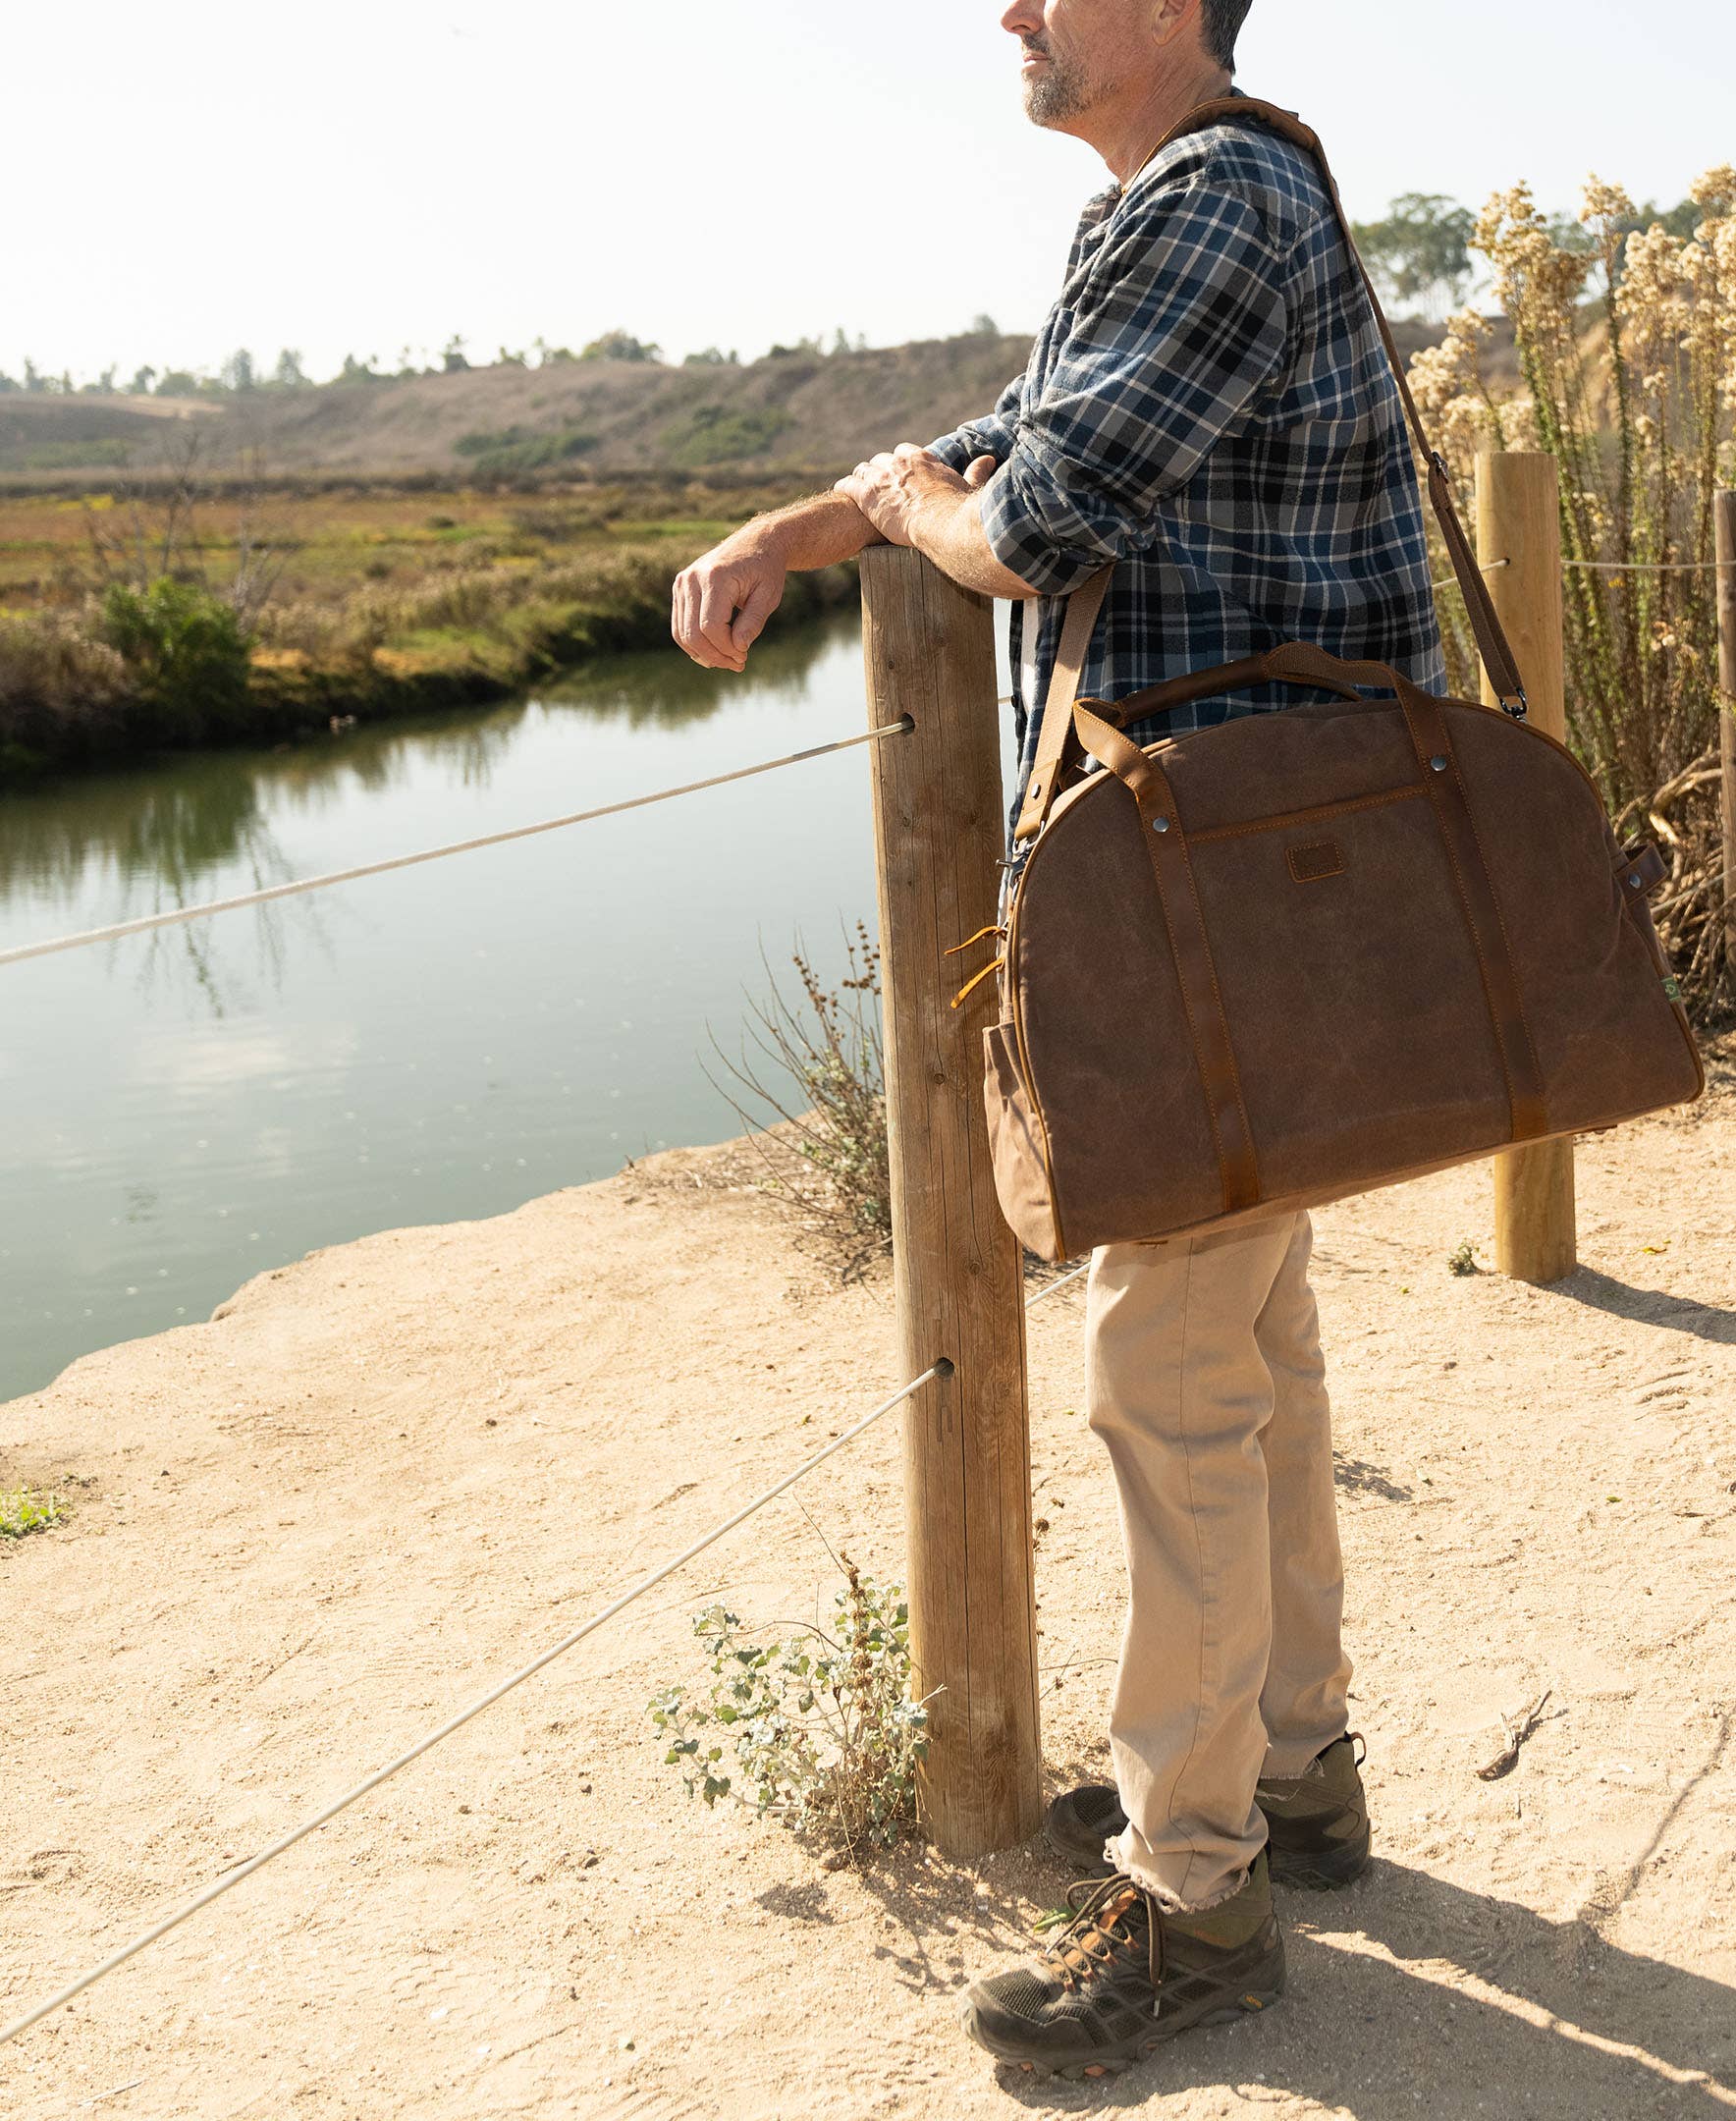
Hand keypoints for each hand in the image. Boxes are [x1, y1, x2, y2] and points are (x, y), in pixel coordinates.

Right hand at [671, 530, 786, 672]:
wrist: (756, 543)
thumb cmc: (765, 570)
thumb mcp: (768, 596)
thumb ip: (753, 622)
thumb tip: (738, 649)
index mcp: (715, 577)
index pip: (711, 626)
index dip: (726, 648)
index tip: (744, 656)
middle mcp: (692, 578)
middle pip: (693, 633)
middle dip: (715, 656)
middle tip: (737, 664)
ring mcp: (682, 583)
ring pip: (682, 633)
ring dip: (703, 654)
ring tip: (727, 661)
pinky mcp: (680, 589)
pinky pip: (679, 625)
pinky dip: (694, 643)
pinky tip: (714, 652)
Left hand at [834, 444, 981, 548]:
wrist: (943, 524)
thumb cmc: (959, 510)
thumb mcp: (967, 487)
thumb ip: (976, 472)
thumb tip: (988, 460)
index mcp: (922, 459)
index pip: (904, 452)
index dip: (899, 464)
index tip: (898, 474)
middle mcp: (899, 463)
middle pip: (881, 459)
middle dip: (878, 470)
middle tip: (876, 484)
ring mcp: (881, 477)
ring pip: (863, 470)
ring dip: (861, 478)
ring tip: (857, 488)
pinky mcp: (867, 495)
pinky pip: (848, 485)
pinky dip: (844, 487)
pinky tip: (841, 491)